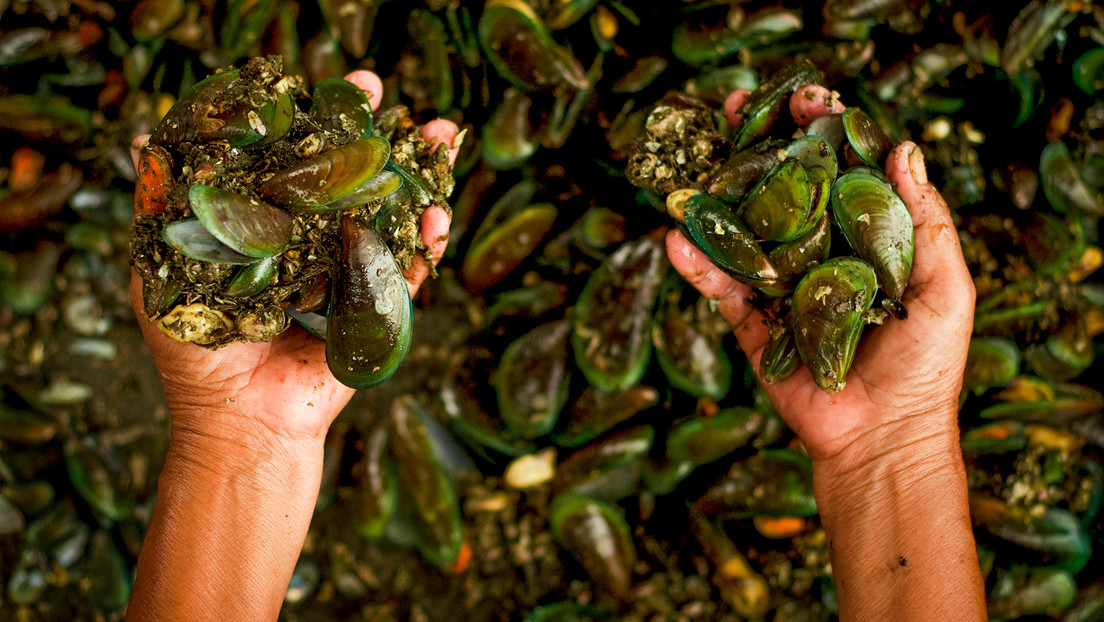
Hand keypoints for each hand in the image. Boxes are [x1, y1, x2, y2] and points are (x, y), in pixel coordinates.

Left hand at [129, 72, 458, 443]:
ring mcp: (352, 277)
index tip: (328, 85)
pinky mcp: (379, 313)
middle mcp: (314, 246)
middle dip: (376, 133)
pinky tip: (439, 212)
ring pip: (393, 214)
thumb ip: (163, 211)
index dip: (313, 122)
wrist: (240, 423)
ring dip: (422, 173)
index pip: (296, 163)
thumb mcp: (165, 272)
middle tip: (388, 95)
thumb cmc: (195, 355)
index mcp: (269, 231)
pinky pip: (411, 271)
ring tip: (444, 134)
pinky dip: (428, 242)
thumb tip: (147, 139)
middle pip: (352, 179)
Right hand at [668, 86, 975, 466]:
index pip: (841, 172)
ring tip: (693, 164)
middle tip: (735, 110)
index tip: (805, 99)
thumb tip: (903, 147)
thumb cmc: (925, 366)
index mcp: (866, 241)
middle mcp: (819, 256)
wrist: (883, 436)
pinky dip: (698, 266)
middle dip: (759, 147)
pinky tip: (677, 238)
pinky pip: (721, 290)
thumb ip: (925, 222)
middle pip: (784, 189)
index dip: (821, 132)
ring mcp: (782, 288)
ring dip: (717, 196)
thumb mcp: (945, 288)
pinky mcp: (754, 325)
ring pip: (744, 232)